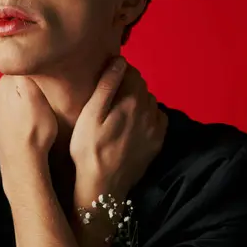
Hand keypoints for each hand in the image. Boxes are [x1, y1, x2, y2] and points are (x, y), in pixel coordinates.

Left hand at [0, 76, 57, 175]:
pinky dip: (12, 118)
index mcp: (6, 83)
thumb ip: (28, 76)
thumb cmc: (36, 131)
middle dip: (25, 89)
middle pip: (14, 83)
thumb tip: (23, 63)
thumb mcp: (39, 97)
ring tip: (33, 116)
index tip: (45, 86)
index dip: (35, 76)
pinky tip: (22, 126)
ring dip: (18, 104)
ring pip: (9, 99)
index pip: (22, 69)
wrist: (22, 161)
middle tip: (43, 102)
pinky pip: (5, 114)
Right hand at [70, 56, 167, 207]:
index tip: (106, 79)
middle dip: (128, 85)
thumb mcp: (89, 115)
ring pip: (149, 100)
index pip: (131, 71)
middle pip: (141, 85)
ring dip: (138, 99)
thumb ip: (106, 86)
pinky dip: (148, 115)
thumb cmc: (89, 149)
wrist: (103, 186)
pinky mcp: (157, 141)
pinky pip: (158, 117)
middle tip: (110, 96)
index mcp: (130, 100)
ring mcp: (155, 127)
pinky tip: (134, 123)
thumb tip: (120, 61)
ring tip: (119, 111)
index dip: (118, 72)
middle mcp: (148, 110)